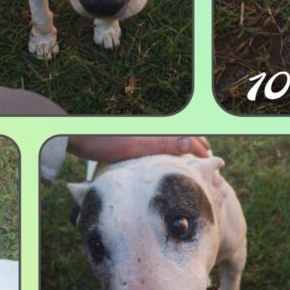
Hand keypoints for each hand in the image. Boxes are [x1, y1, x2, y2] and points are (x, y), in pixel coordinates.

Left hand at [66, 136, 210, 162]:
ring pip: (168, 139)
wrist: (77, 136)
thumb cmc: (104, 142)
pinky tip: (161, 160)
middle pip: (179, 134)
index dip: (200, 146)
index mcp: (155, 130)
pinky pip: (156, 144)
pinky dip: (167, 150)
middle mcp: (149, 130)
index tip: (212, 159)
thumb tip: (193, 141)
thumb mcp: (138, 145)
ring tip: (188, 157)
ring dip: (181, 147)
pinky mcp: (129, 141)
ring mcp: (139, 134)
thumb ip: (165, 143)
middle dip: (194, 143)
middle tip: (206, 156)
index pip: (186, 135)